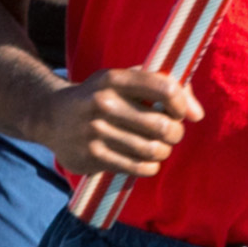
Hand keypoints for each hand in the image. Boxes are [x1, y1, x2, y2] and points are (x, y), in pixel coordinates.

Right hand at [40, 67, 198, 178]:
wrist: (50, 117)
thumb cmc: (99, 97)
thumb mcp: (122, 81)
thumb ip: (162, 86)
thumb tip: (197, 114)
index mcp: (114, 79)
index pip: (164, 88)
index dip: (181, 104)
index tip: (180, 112)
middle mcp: (103, 103)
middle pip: (162, 125)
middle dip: (175, 133)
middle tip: (171, 134)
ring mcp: (95, 132)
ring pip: (153, 150)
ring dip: (163, 152)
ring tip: (158, 148)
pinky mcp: (92, 156)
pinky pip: (138, 168)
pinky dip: (150, 167)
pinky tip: (146, 162)